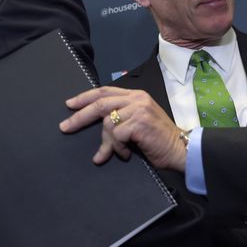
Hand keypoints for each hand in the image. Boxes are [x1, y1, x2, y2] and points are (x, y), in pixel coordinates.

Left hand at [60, 86, 187, 170]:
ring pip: (107, 123)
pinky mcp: (139, 123)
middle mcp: (137, 99)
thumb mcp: (137, 124)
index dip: (85, 97)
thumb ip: (121, 119)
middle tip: (65, 127)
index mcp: (136, 95)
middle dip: (80, 116)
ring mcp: (138, 109)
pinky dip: (117, 149)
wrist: (180, 150)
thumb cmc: (159, 140)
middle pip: (100, 103)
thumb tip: (98, 125)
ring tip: (110, 154)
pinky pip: (116, 136)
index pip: (105, 91)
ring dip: (106, 143)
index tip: (70, 104)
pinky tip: (126, 155)